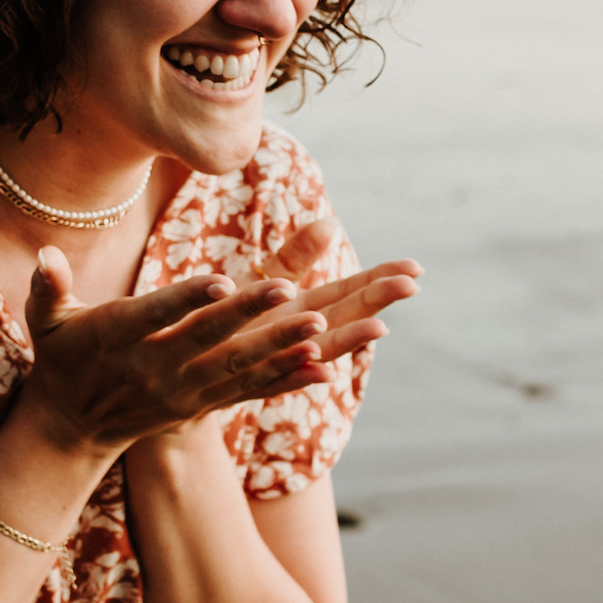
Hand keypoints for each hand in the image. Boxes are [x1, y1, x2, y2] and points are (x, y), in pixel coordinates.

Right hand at [17, 247, 337, 457]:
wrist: (74, 427)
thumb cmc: (62, 357)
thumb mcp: (46, 321)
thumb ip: (48, 286)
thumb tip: (44, 254)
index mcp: (118, 337)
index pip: (157, 314)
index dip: (189, 299)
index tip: (221, 281)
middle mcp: (154, 367)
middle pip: (207, 340)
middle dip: (249, 316)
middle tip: (289, 290)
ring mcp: (181, 391)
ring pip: (237, 368)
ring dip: (280, 348)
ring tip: (320, 326)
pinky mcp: (201, 405)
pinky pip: (250, 391)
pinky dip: (286, 380)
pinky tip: (324, 367)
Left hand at [246, 216, 422, 367]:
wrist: (187, 371)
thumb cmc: (230, 323)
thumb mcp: (264, 285)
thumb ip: (295, 259)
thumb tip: (330, 223)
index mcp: (303, 313)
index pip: (350, 293)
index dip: (380, 281)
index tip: (415, 268)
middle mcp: (296, 338)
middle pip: (343, 317)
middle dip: (376, 302)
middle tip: (411, 286)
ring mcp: (274, 359)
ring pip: (316, 349)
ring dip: (348, 339)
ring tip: (380, 327)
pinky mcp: (245, 379)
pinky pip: (276, 378)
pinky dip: (300, 374)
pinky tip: (323, 369)